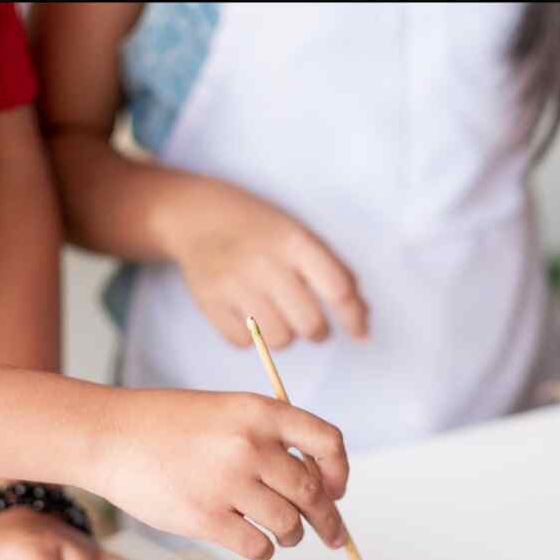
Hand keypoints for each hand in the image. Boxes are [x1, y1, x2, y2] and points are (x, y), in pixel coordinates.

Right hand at [87, 388, 349, 559]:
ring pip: (288, 524)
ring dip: (292, 535)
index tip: (337, 490)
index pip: (327, 442)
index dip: (339, 472)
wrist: (109, 435)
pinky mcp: (205, 518)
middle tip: (333, 536)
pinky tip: (254, 542)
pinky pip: (258, 546)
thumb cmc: (164, 425)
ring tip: (284, 534)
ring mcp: (227, 483)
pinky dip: (263, 550)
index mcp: (259, 412)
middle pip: (312, 493)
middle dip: (328, 520)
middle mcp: (249, 445)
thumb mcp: (225, 409)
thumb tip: (314, 483)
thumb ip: (267, 437)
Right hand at [168, 183, 367, 348]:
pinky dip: (253, 338)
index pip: (337, 290)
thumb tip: (362, 316)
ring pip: (279, 339)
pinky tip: (250, 316)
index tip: (360, 333)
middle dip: (318, 331)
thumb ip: (334, 271)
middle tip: (312, 325)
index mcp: (293, 241)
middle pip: (310, 324)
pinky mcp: (210, 302)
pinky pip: (245, 343)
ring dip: (286, 336)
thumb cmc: (260, 228)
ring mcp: (234, 284)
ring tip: (279, 317)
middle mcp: (264, 262)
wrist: (197, 216)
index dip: (354, 317)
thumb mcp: (299, 234)